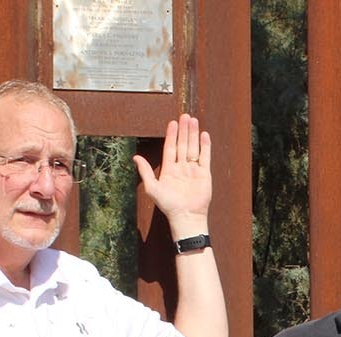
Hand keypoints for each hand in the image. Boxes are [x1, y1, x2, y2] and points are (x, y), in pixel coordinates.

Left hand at [133, 114, 211, 234]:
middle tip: (184, 116)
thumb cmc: (168, 205)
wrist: (186, 216)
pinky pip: (205, 157)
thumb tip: (135, 158)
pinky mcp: (205, 174)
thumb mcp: (152, 188)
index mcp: (169, 170)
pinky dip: (205, 146)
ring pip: (193, 148)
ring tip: (193, 121)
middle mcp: (181, 168)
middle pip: (183, 145)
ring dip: (193, 134)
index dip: (171, 135)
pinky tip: (204, 135)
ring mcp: (193, 170)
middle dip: (183, 130)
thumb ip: (145, 171)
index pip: (170, 148)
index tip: (172, 123)